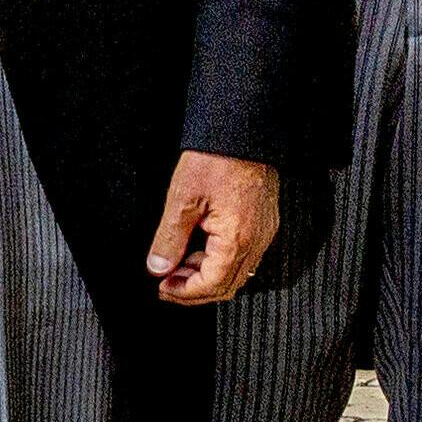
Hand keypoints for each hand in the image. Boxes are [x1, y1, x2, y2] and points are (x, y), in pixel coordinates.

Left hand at [148, 152, 281, 304]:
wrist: (244, 128)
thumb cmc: (217, 157)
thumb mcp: (182, 199)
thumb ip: (170, 238)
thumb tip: (158, 266)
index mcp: (237, 239)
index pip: (212, 285)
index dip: (185, 293)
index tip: (162, 288)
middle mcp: (257, 241)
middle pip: (227, 285)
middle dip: (195, 290)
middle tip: (167, 282)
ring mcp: (263, 232)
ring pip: (236, 272)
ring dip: (206, 275)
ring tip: (178, 263)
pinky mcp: (263, 222)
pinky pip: (243, 255)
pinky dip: (219, 259)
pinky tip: (199, 248)